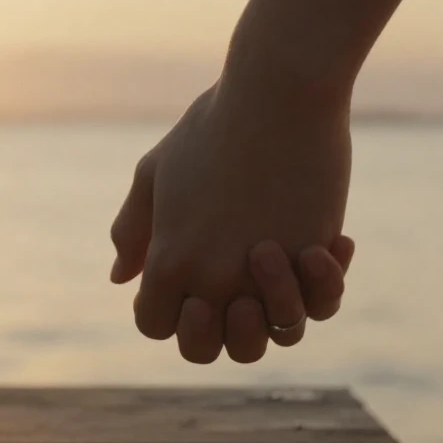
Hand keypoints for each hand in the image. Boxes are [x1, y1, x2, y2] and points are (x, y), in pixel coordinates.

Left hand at [109, 77, 351, 362]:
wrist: (278, 91)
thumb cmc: (213, 124)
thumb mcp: (157, 172)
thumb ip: (134, 229)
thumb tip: (121, 279)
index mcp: (168, 258)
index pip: (155, 326)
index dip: (170, 312)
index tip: (191, 280)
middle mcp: (214, 276)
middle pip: (209, 351)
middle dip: (218, 330)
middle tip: (235, 288)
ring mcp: (267, 272)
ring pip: (272, 338)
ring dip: (277, 309)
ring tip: (278, 253)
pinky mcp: (313, 254)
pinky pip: (320, 304)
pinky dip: (322, 285)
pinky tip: (321, 244)